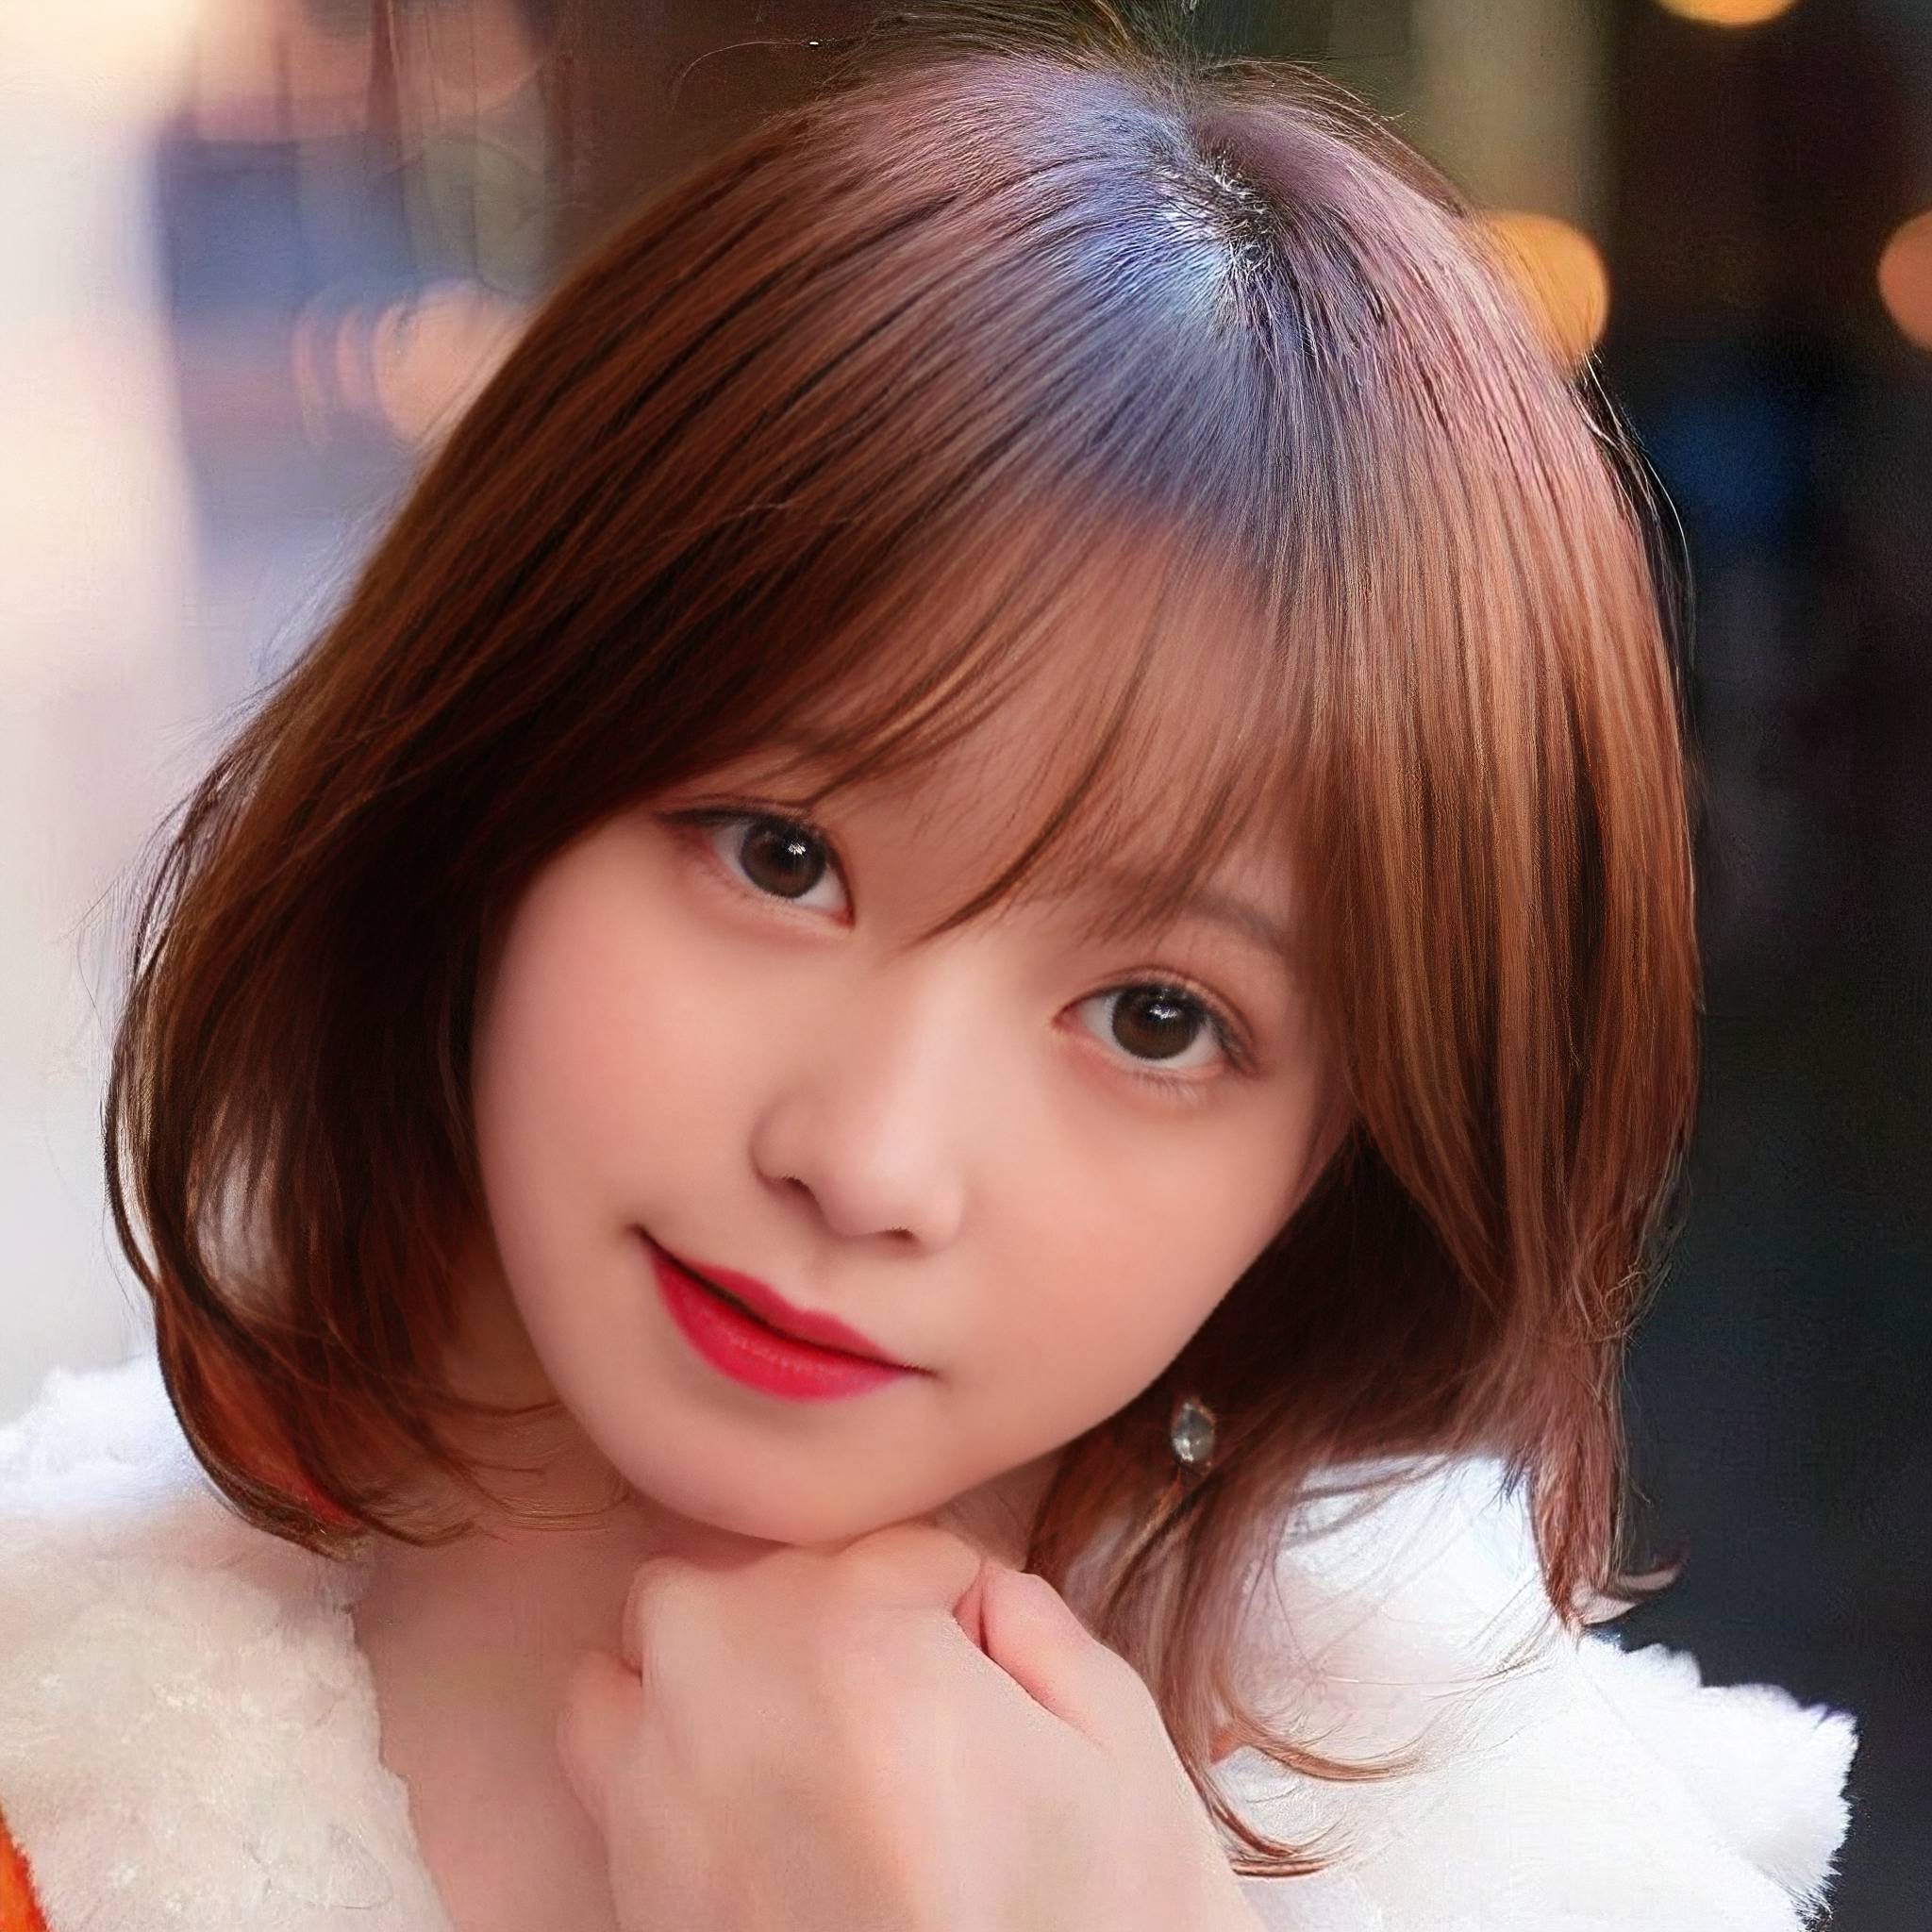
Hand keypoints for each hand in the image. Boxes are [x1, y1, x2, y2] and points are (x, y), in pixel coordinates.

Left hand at [555, 1521, 1259, 1931]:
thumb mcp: (1121, 1757)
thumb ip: (1041, 1628)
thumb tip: (978, 1600)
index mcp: (860, 1640)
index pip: (900, 1549)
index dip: (958, 1607)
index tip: (988, 1675)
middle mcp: (733, 1691)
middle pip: (753, 1575)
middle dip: (824, 1614)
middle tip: (900, 1707)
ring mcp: (660, 1789)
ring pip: (647, 1648)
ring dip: (715, 1665)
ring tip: (803, 1742)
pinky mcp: (629, 1885)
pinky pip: (604, 1758)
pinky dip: (659, 1751)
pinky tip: (751, 1810)